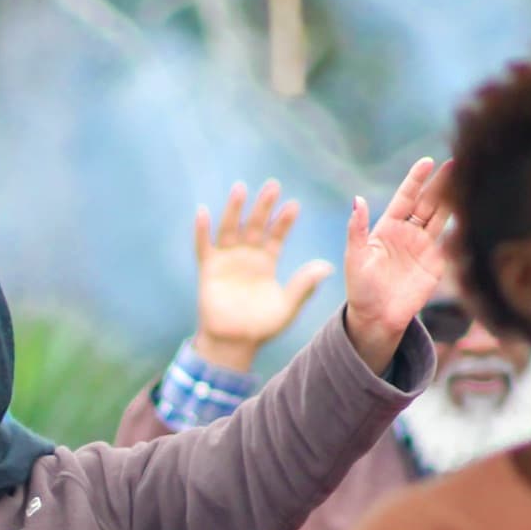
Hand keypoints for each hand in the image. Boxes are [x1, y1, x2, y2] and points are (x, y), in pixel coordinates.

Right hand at [190, 180, 333, 373]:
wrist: (235, 343)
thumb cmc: (262, 326)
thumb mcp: (288, 306)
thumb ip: (304, 286)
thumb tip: (328, 267)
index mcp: (267, 261)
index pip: (276, 235)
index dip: (284, 221)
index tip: (294, 205)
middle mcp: (247, 256)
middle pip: (255, 225)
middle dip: (263, 206)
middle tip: (273, 185)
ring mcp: (227, 260)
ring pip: (231, 228)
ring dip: (234, 209)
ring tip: (240, 188)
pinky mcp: (208, 269)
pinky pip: (204, 246)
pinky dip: (202, 231)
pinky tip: (203, 212)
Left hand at [343, 158, 452, 374]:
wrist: (377, 318)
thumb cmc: (361, 289)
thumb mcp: (356, 257)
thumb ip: (357, 230)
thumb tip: (356, 200)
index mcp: (388, 227)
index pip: (406, 197)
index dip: (416, 180)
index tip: (428, 162)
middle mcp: (408, 233)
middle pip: (428, 202)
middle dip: (442, 184)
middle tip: (457, 163)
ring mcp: (424, 247)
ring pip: (442, 218)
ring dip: (454, 200)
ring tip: (469, 181)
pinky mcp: (437, 264)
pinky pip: (451, 243)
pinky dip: (461, 229)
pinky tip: (472, 214)